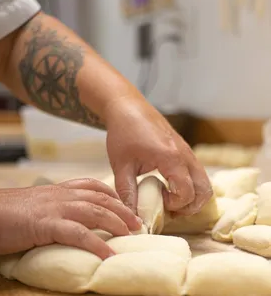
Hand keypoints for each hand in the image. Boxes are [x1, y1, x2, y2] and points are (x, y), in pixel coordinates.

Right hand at [0, 179, 141, 258]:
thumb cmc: (8, 210)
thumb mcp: (38, 203)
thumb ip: (55, 206)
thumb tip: (69, 218)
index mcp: (60, 189)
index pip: (93, 185)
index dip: (112, 194)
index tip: (125, 205)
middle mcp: (62, 195)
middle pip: (101, 198)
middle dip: (123, 209)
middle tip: (138, 222)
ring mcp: (57, 208)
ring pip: (96, 212)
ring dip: (117, 223)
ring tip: (132, 235)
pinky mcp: (48, 224)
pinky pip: (79, 234)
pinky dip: (96, 244)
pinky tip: (108, 255)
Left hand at [106, 97, 212, 215]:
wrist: (128, 108)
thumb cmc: (124, 133)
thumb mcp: (121, 165)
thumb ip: (127, 193)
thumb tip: (132, 218)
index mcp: (171, 157)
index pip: (187, 193)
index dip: (175, 205)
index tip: (158, 203)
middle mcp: (185, 154)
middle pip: (204, 191)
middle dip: (190, 207)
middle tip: (168, 209)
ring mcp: (187, 151)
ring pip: (204, 182)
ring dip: (192, 197)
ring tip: (169, 200)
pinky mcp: (184, 149)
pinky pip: (197, 173)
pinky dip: (190, 185)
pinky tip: (168, 185)